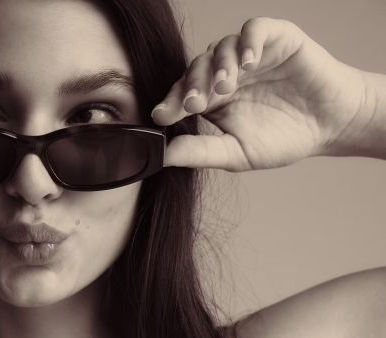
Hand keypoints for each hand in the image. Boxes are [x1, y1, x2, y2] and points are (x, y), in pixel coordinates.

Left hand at [152, 17, 367, 170]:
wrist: (329, 125)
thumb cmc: (283, 139)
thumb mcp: (236, 153)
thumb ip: (201, 151)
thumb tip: (164, 155)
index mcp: (213, 100)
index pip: (182, 95)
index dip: (170, 103)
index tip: (161, 117)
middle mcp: (226, 72)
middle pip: (197, 69)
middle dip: (192, 86)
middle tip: (193, 104)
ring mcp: (249, 53)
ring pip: (221, 47)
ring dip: (219, 66)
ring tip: (225, 86)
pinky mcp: (274, 37)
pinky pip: (255, 29)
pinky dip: (249, 42)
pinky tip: (249, 63)